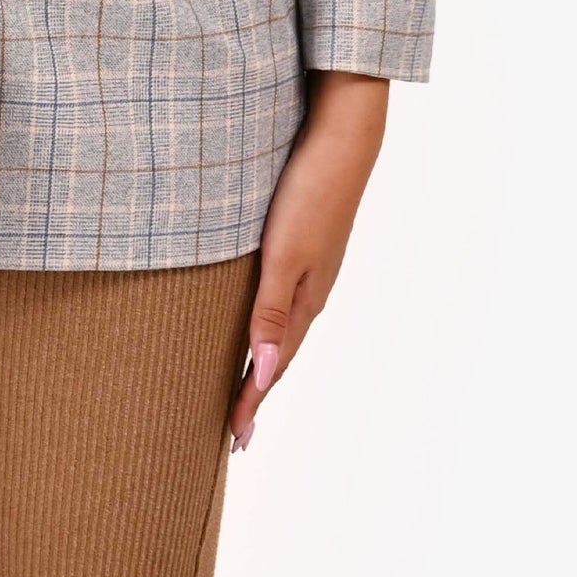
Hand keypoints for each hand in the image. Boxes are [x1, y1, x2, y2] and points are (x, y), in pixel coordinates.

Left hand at [228, 69, 388, 447]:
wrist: (342, 138)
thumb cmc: (310, 192)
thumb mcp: (285, 254)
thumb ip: (272, 311)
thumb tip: (265, 372)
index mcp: (305, 298)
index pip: (273, 364)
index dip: (252, 401)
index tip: (233, 439)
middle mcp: (310, 288)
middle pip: (280, 352)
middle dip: (257, 391)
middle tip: (238, 431)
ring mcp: (312, 265)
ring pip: (283, 326)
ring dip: (264, 359)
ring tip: (248, 386)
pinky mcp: (307, 241)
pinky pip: (284, 297)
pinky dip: (271, 323)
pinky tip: (263, 319)